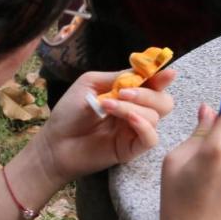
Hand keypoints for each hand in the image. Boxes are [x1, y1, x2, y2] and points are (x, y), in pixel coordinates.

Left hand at [34, 69, 175, 184]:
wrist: (54, 142)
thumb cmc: (70, 112)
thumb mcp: (92, 83)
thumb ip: (119, 77)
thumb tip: (144, 70)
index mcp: (129, 94)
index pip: (155, 84)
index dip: (162, 78)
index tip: (165, 73)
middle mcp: (137, 111)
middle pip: (164, 101)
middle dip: (148, 93)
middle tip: (124, 92)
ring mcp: (135, 131)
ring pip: (156, 116)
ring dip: (134, 106)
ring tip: (108, 106)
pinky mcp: (131, 149)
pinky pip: (151, 138)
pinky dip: (144, 125)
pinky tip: (128, 119)